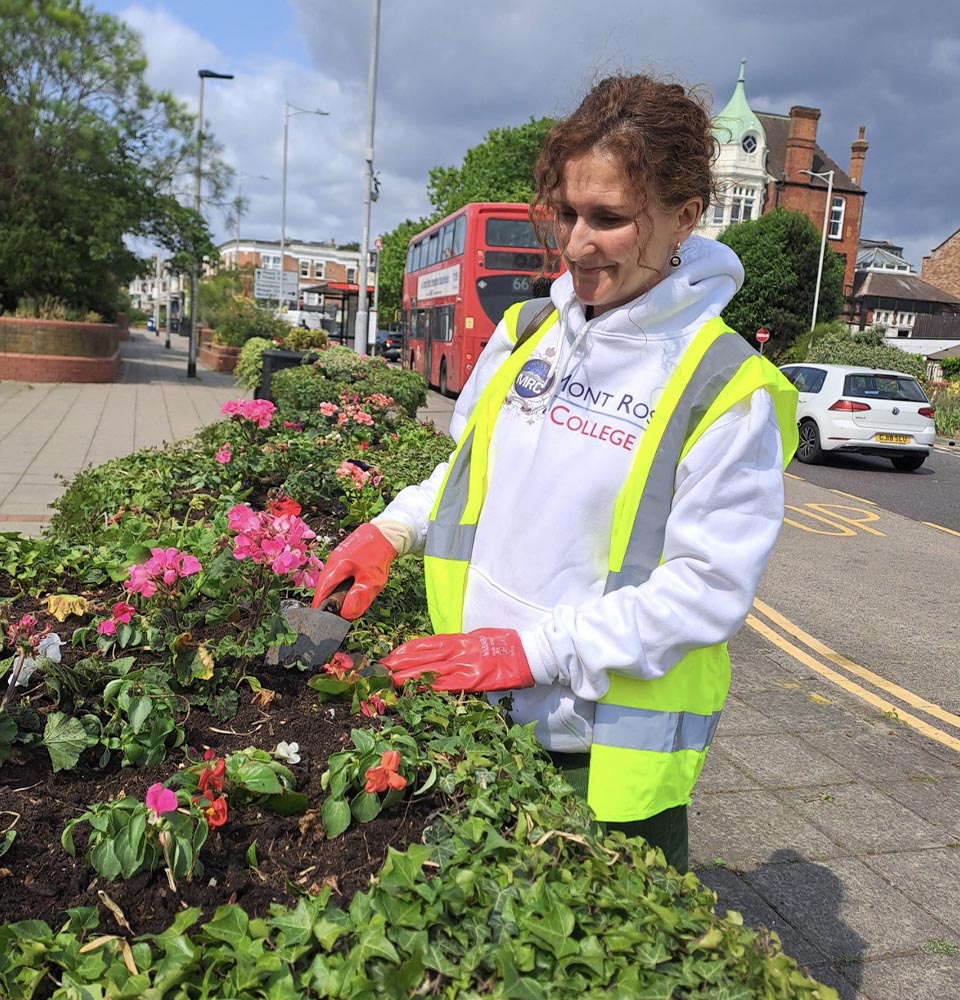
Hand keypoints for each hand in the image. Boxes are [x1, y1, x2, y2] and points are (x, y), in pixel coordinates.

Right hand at [311, 524, 397, 620]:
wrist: (386, 533)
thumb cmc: (378, 557)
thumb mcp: (371, 581)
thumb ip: (358, 598)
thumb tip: (345, 615)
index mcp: (336, 567)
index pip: (322, 592)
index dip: (320, 607)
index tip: (320, 620)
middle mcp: (332, 561)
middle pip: (324, 586)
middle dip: (327, 600)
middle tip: (333, 615)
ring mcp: (336, 556)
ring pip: (330, 579)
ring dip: (333, 592)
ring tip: (340, 605)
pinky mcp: (342, 555)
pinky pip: (336, 573)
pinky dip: (338, 583)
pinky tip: (347, 589)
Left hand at [381, 629, 533, 691]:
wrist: (528, 654)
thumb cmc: (506, 645)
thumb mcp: (480, 638)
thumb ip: (461, 645)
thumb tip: (447, 650)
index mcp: (459, 639)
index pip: (426, 644)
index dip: (406, 650)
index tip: (391, 655)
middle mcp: (458, 650)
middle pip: (422, 656)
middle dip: (400, 663)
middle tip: (381, 669)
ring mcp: (465, 665)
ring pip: (430, 670)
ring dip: (409, 676)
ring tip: (390, 680)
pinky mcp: (473, 680)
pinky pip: (447, 684)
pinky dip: (430, 686)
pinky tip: (416, 689)